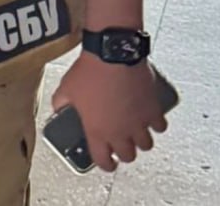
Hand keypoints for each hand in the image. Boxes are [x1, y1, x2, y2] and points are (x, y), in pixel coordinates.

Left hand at [52, 53, 167, 171]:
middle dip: (124, 153)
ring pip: (146, 145)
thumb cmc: (90, 71)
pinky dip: (157, 125)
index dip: (105, 164)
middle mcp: (119, 132)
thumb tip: (58, 107)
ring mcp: (138, 122)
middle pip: (128, 156)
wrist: (112, 54)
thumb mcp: (65, 88)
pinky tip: (151, 119)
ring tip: (136, 132)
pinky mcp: (153, 109)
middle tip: (121, 145)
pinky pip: (160, 126)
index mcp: (96, 131)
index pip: (103, 161)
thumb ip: (61, 103)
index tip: (107, 163)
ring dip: (141, 141)